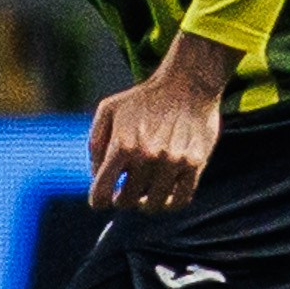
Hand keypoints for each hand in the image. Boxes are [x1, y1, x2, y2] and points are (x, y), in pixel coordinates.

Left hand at [88, 33, 231, 211]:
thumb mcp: (108, 110)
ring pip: (154, 205)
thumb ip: (95, 143)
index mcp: (122, 145)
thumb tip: (96, 175)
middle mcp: (147, 156)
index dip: (99, 201)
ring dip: (146, 202)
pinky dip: (171, 203)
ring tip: (146, 193)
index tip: (102, 200)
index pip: (102, 194)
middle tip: (126, 190)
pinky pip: (181, 200)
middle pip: (127, 202)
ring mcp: (172, 162)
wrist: (187, 83)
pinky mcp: (194, 164)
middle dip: (123, 199)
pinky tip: (166, 194)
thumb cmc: (145, 98)